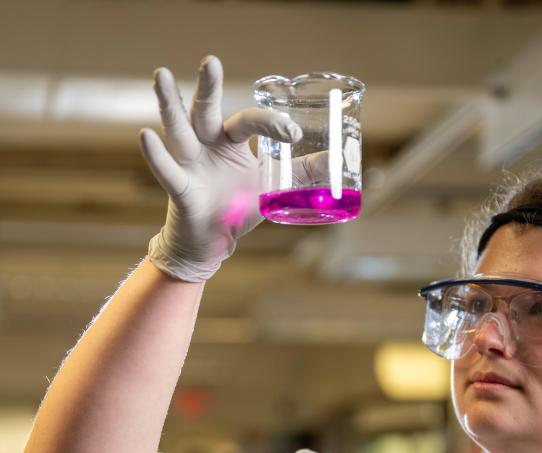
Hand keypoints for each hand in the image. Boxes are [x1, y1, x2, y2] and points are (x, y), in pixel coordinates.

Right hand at [140, 56, 304, 281]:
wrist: (215, 241)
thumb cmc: (238, 207)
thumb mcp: (273, 186)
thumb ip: (301, 172)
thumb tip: (335, 162)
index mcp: (231, 142)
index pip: (249, 121)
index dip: (271, 123)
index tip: (292, 133)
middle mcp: (208, 145)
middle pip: (206, 111)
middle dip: (208, 87)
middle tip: (211, 62)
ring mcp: (191, 164)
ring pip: (179, 130)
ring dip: (170, 105)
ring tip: (161, 76)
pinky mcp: (180, 189)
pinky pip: (168, 170)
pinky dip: (157, 155)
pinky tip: (147, 136)